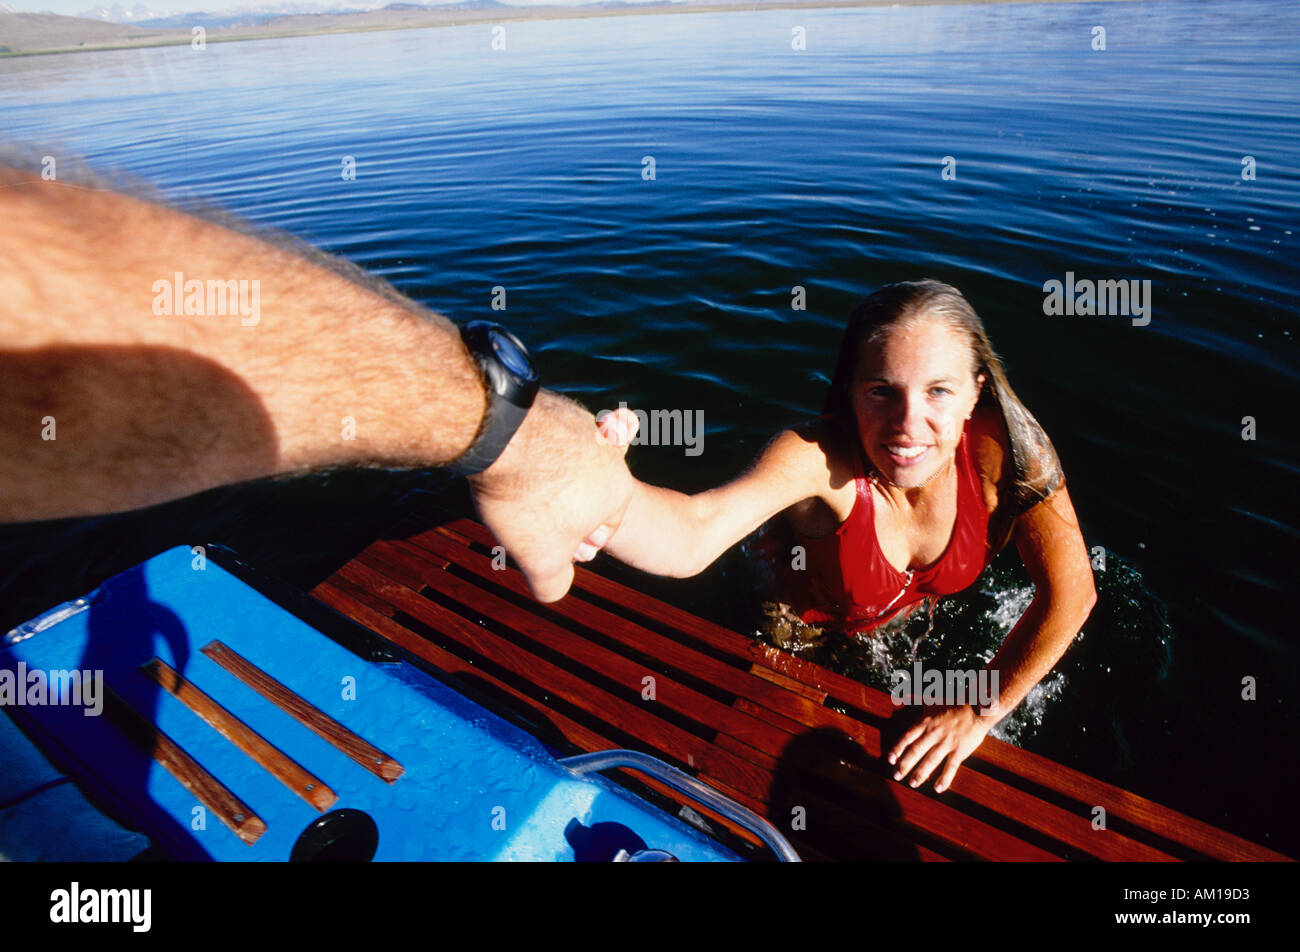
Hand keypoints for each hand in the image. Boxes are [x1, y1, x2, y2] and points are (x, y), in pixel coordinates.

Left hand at [467, 390, 636, 602]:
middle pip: (580, 494)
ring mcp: (578, 422)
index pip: (601, 528)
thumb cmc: (527, 499)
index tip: (543, 544)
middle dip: (554, 512)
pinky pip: (541, 438)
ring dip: (539, 482)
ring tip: (510, 490)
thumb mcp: (542, 561)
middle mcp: (606, 450)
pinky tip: (504, 462)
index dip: (571, 544)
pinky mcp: (551, 403)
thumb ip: (553, 584)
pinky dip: (525, 452)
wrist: (497, 431)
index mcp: (617, 489)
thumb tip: (553, 588)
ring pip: (561, 465)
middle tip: (522, 516)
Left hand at [886, 702, 992, 793]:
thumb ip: (913, 698)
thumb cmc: (954, 702)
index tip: (890, 759)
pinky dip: (944, 778)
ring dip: (921, 773)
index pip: (908, 737)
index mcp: (926, 722)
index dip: (898, 748)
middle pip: (916, 751)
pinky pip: (951, 767)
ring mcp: (947, 743)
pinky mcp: (960, 751)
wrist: (978, 707)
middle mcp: (934, 734)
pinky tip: (938, 788)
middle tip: (896, 776)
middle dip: (905, 764)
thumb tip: (899, 697)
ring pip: (931, 761)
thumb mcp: (931, 698)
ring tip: (912, 784)